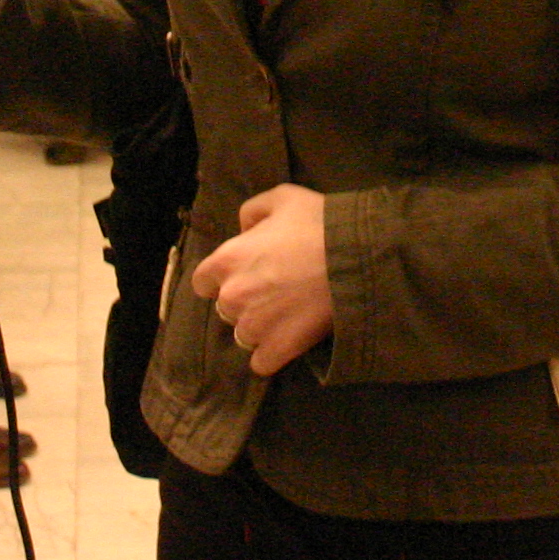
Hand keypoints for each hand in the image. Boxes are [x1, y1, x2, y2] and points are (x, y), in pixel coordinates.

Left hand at [189, 185, 332, 376]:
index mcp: (227, 259)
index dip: (222, 278)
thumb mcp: (282, 197)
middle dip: (245, 301)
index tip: (245, 275)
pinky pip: (261, 363)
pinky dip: (273, 354)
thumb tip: (244, 231)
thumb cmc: (319, 224)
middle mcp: (232, 296)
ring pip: (244, 336)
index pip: (202, 281)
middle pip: (225, 309)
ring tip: (288, 314)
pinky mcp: (277, 349)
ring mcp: (253, 326)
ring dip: (260, 328)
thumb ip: (252, 211)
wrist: (356, 257)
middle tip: (275, 291)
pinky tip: (290, 338)